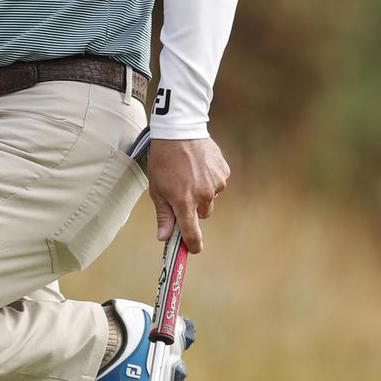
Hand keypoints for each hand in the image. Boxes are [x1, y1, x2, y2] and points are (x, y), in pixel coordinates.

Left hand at [146, 136, 229, 254]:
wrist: (179, 130)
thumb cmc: (163, 160)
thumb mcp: (157, 189)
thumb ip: (163, 214)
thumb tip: (163, 237)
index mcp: (184, 202)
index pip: (192, 233)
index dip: (192, 245)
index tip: (193, 250)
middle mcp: (203, 195)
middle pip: (202, 214)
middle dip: (194, 208)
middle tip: (181, 192)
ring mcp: (216, 183)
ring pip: (210, 197)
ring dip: (202, 191)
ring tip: (189, 173)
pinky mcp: (224, 171)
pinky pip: (217, 182)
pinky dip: (209, 178)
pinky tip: (199, 165)